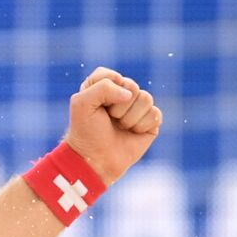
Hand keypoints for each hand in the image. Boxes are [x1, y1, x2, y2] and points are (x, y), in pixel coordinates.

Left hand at [61, 67, 162, 185]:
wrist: (97, 161)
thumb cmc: (87, 132)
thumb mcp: (82, 103)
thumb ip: (103, 87)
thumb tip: (130, 94)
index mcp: (104, 86)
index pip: (112, 76)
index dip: (106, 91)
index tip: (97, 107)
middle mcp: (122, 95)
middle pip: (132, 86)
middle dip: (119, 107)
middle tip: (110, 120)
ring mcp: (138, 108)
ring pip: (146, 98)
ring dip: (130, 118)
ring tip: (120, 127)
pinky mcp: (150, 122)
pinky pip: (155, 114)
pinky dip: (142, 126)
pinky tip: (133, 133)